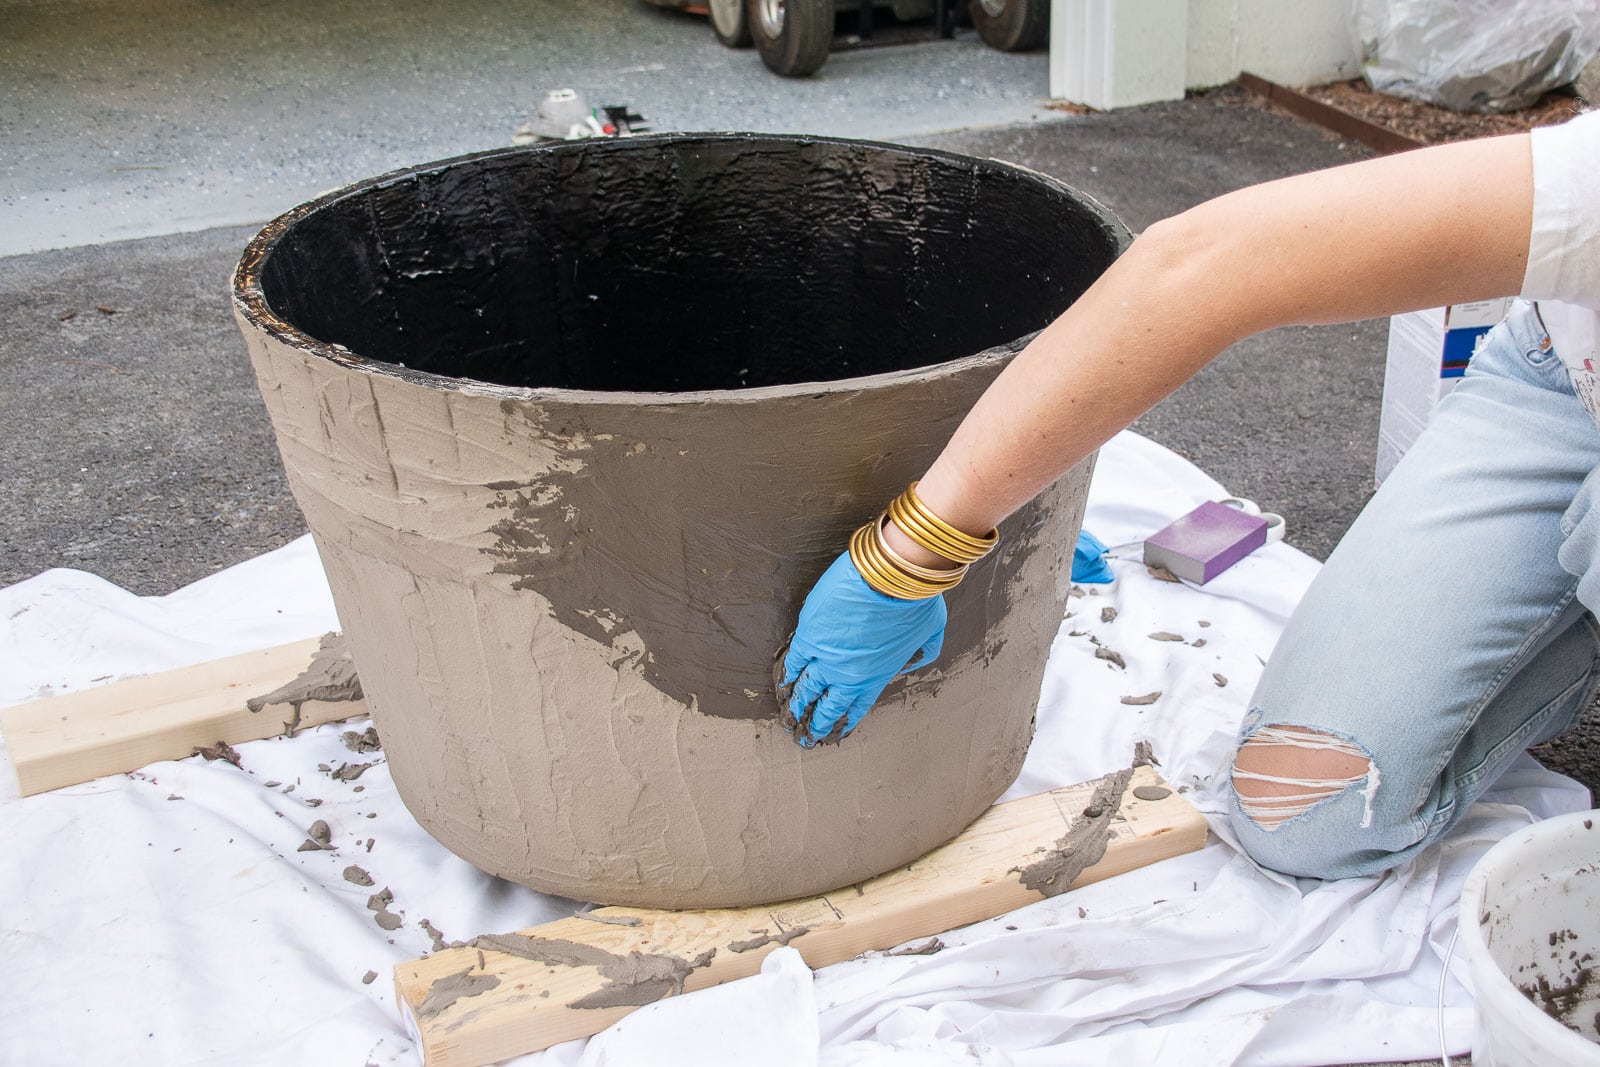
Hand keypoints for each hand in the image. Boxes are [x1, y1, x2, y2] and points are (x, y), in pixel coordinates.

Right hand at [778, 551, 946, 746]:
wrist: (890, 580)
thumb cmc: (916, 602)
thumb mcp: (931, 632)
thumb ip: (923, 653)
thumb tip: (911, 663)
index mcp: (878, 675)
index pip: (857, 706)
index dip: (844, 720)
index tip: (833, 731)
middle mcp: (850, 675)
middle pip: (829, 706)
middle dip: (817, 723)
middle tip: (806, 736)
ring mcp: (827, 658)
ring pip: (807, 689)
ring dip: (797, 705)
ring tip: (789, 718)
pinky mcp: (810, 637)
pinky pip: (794, 662)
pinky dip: (786, 674)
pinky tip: (781, 683)